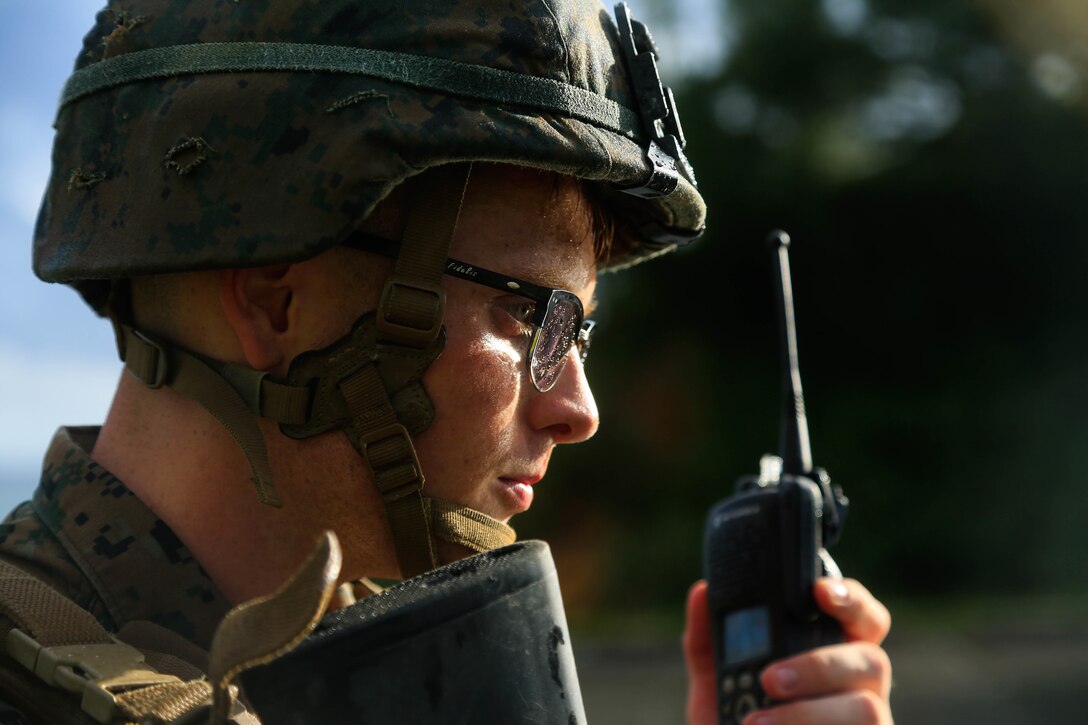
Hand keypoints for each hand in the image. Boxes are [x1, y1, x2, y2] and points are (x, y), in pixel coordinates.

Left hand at [683, 578, 892, 723]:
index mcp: (833, 652)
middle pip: (872, 660)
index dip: (851, 598)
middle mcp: (861, 687)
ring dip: (806, 715)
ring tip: (754, 724)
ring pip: (866, 709)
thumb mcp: (715, 683)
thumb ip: (708, 640)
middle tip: (769, 679)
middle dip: (818, 666)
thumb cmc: (734, 723)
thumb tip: (703, 593)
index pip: (863, 616)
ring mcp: (870, 724)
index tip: (821, 592)